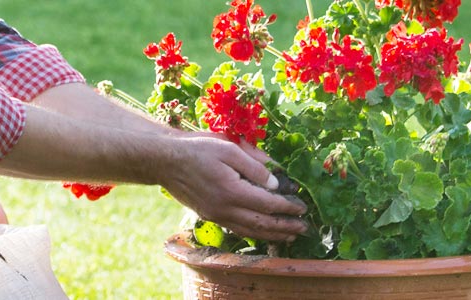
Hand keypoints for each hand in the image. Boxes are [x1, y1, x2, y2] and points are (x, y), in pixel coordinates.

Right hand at [158, 134, 306, 241]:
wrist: (165, 160)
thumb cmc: (198, 149)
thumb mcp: (229, 147)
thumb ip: (254, 165)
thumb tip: (275, 182)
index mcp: (232, 190)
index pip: (268, 204)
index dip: (287, 207)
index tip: (303, 207)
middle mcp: (225, 208)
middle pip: (262, 223)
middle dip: (285, 226)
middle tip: (304, 227)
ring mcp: (216, 215)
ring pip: (250, 231)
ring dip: (273, 234)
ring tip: (290, 236)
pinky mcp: (210, 216)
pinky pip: (237, 229)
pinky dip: (255, 233)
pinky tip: (264, 232)